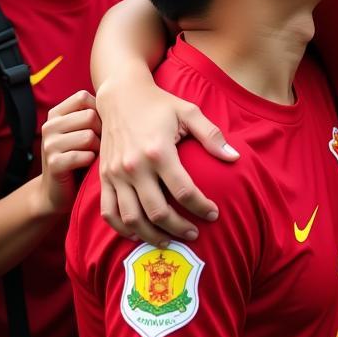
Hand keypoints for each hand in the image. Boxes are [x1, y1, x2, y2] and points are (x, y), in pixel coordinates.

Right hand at [39, 91, 101, 215]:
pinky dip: (92, 161)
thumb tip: (126, 97)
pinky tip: (87, 165)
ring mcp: (49, 144)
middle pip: (89, 115)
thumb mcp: (87, 131)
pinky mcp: (53, 163)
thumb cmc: (83, 156)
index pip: (83, 97)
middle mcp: (49, 125)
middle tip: (98, 146)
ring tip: (92, 156)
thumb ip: (97, 114)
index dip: (99, 112)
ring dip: (98, 149)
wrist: (59, 192)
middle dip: (101, 132)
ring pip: (89, 136)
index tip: (99, 127)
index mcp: (56, 114)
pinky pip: (84, 155)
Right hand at [97, 73, 234, 245]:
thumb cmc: (159, 104)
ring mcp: (115, 174)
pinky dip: (123, 228)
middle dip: (179, 228)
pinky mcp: (103, 177)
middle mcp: (134, 166)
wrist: (121, 95)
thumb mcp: (189, 112)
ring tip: (170, 240)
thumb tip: (234, 157)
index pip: (183, 191)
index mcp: (158, 151)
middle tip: (194, 234)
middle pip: (158, 212)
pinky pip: (109, 212)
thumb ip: (212, 136)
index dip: (201, 207)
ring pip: (132, 218)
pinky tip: (139, 233)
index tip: (214, 214)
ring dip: (152, 235)